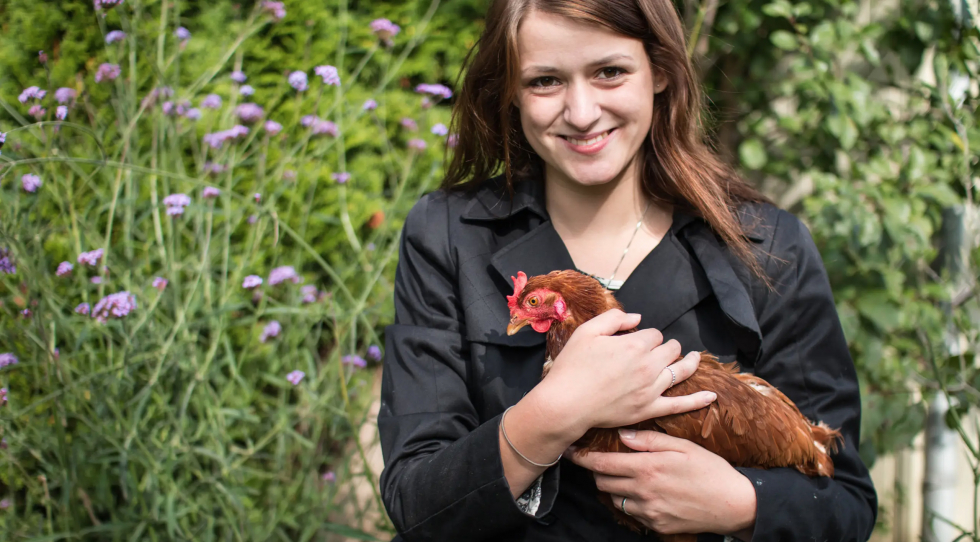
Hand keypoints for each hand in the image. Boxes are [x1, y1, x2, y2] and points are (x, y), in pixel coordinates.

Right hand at [531, 310, 715, 435]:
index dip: (647, 335)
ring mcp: (650, 389)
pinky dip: (697, 400)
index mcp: (633, 344)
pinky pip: (680, 405)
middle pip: (670, 350)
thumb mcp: (587, 332)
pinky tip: (711, 396)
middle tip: (661, 349)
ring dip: (689, 362)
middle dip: (667, 346)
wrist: (565, 403)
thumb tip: (637, 317)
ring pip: (679, 371)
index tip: (637, 340)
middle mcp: (647, 366)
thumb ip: (614, 319)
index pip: (654, 334)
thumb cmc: (572, 367)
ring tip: (693, 358)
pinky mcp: (648, 409)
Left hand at [568, 429, 756, 537]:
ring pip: (615, 499)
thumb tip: (623, 435)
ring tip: (626, 476)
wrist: (733, 504)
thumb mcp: (683, 446)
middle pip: (603, 483)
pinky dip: (630, 502)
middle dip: (598, 471)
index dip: (582, 458)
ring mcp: (649, 511)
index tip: (571, 452)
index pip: (602, 464)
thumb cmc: (711, 470)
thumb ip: (650, 441)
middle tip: (604, 461)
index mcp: (648, 468)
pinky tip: (643, 492)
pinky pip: (632, 513)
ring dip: (614, 488)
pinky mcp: (656, 525)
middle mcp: (643, 491)